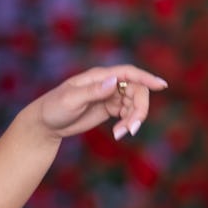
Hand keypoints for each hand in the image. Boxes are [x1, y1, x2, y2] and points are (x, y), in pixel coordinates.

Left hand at [37, 65, 167, 140]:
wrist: (46, 123)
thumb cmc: (54, 108)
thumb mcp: (71, 100)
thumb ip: (93, 91)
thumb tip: (114, 81)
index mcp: (98, 76)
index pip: (127, 73)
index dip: (146, 78)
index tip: (162, 86)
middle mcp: (106, 83)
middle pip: (136, 90)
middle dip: (139, 109)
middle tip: (131, 128)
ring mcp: (109, 96)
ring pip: (134, 103)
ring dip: (133, 119)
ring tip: (120, 134)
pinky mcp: (109, 108)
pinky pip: (128, 113)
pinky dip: (128, 123)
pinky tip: (118, 134)